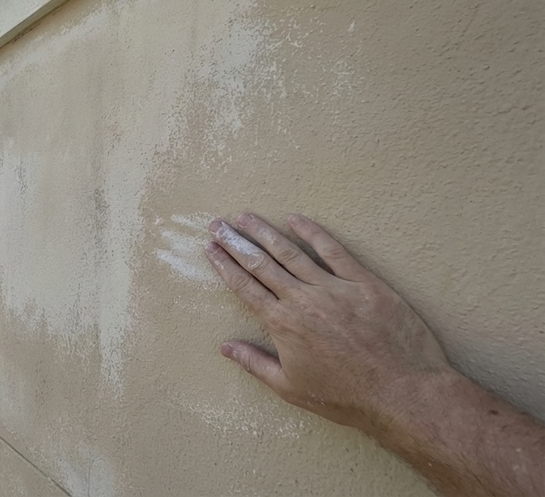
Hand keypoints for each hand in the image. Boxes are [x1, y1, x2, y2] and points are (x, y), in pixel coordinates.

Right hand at [203, 213, 453, 434]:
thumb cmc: (345, 397)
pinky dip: (313, 233)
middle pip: (261, 263)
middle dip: (235, 242)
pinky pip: (334, 250)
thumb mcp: (291, 389)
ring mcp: (334, 288)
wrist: (402, 393)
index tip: (210, 249)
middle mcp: (302, 300)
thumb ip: (255, 364)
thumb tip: (225, 347)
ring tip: (246, 216)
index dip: (224, 266)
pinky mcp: (364, 283)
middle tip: (217, 224)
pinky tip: (296, 219)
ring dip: (265, 231)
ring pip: (291, 252)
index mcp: (282, 325)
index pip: (245, 287)